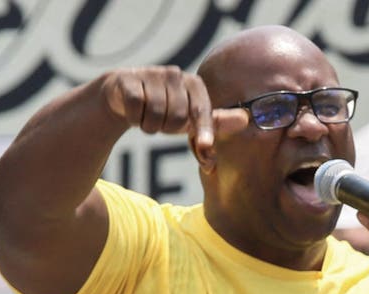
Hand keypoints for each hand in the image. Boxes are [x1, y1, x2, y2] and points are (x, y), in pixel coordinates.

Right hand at [100, 66, 215, 156]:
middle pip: (177, 117)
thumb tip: (243, 120)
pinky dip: (134, 118)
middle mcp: (175, 75)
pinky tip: (133, 111)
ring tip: (147, 117)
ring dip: (149, 126)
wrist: (124, 95)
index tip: (205, 145)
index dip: (203, 129)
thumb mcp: (190, 118)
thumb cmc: (165, 109)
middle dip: (168, 129)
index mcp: (194, 84)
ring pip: (155, 114)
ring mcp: (152, 74)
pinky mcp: (129, 78)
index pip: (201, 110)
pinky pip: (136, 107)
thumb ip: (215, 122)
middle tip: (161, 122)